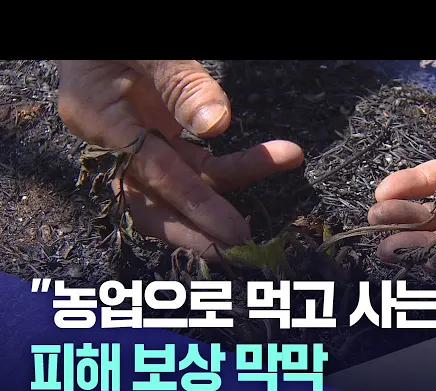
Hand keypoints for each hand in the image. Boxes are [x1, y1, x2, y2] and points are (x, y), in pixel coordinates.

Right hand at [56, 60, 302, 259]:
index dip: (194, 206)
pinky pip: (192, 165)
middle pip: (153, 204)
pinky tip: (269, 159)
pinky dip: (230, 169)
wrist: (100, 32)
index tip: (234, 232)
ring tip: (273, 179)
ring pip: (180, 186)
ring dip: (224, 194)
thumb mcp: (147, 47)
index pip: (152, 174)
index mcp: (97, 117)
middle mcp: (110, 141)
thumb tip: (217, 126)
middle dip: (198, 231)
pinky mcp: (156, 139)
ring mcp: (134, 143)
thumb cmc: (118, 38)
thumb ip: (180, 82)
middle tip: (243, 247)